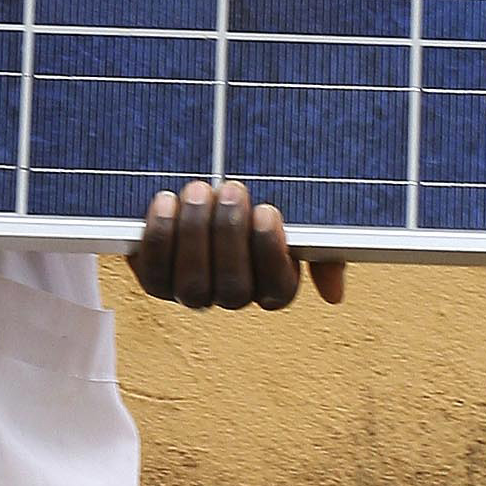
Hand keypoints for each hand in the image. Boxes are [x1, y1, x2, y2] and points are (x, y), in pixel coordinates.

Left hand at [131, 176, 348, 311]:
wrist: (204, 189)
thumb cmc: (256, 204)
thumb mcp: (298, 218)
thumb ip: (322, 249)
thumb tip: (333, 294)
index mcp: (272, 285)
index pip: (278, 289)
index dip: (271, 253)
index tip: (268, 211)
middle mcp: (231, 296)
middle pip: (234, 289)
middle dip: (231, 236)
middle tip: (231, 190)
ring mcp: (191, 292)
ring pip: (193, 286)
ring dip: (194, 235)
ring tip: (199, 191)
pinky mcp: (156, 280)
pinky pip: (153, 273)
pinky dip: (157, 237)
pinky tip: (166, 201)